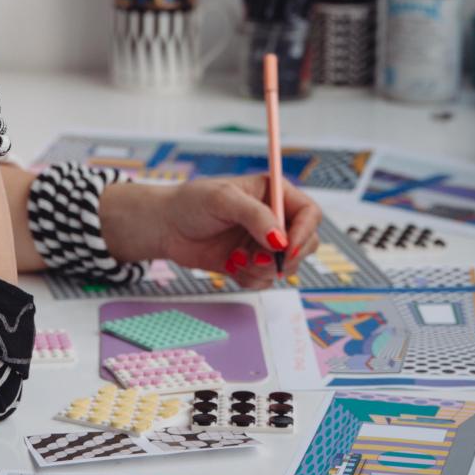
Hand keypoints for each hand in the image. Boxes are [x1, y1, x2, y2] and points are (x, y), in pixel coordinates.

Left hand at [150, 177, 324, 288]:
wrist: (165, 227)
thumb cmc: (191, 203)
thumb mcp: (223, 199)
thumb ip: (256, 217)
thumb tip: (281, 240)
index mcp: (274, 194)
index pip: (309, 213)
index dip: (304, 232)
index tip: (288, 248)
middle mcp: (274, 219)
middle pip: (305, 243)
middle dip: (284, 256)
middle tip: (257, 257)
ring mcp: (263, 243)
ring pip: (286, 266)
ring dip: (263, 268)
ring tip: (237, 258)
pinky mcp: (251, 264)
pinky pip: (266, 280)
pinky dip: (250, 278)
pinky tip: (231, 264)